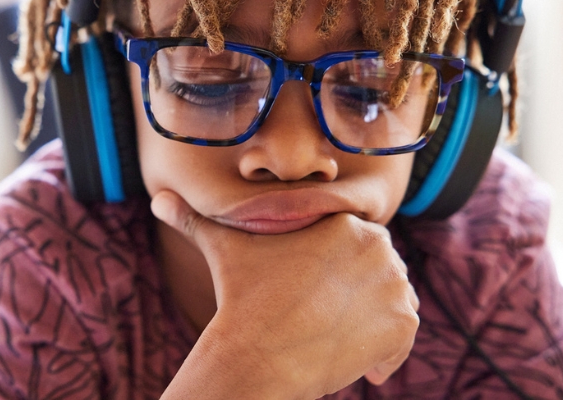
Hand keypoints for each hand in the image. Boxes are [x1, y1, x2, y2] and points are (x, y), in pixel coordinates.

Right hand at [152, 190, 418, 398]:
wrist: (259, 354)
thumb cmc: (241, 298)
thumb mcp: (222, 250)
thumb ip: (194, 220)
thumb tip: (157, 199)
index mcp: (346, 224)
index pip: (357, 245)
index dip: (336, 271)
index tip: (314, 293)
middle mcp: (379, 248)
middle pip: (379, 272)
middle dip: (358, 293)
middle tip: (322, 318)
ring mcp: (395, 287)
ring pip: (395, 302)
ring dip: (376, 320)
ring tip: (337, 337)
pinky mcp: (402, 326)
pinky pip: (405, 338)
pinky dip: (389, 353)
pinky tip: (360, 364)